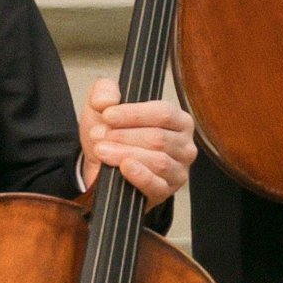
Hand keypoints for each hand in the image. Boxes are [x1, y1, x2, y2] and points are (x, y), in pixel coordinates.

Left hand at [77, 94, 198, 212]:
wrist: (101, 168)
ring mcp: (178, 170)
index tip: (107, 115)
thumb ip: (104, 92)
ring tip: (102, 151)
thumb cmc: (111, 137)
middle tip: (98, 136)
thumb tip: (107, 101)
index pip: (163, 113)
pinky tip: (125, 168)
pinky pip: (157, 184)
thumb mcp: (103, 107)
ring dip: (125, 154)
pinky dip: (140, 176)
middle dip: (123, 136)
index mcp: (178, 120)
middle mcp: (184, 145)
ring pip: (157, 160)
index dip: (134, 114)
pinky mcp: (167, 191)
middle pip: (158, 138)